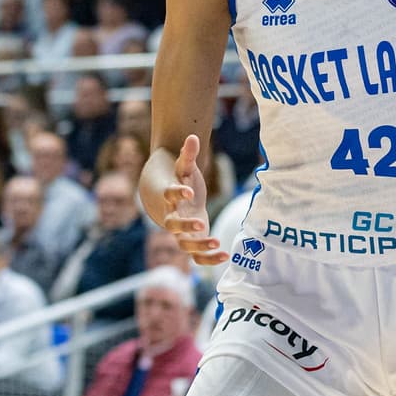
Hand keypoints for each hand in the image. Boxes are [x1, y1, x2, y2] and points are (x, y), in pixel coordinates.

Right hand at [141, 138, 221, 265]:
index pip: (170, 196)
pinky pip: (197, 257)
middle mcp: (173, 218)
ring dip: (200, 246)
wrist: (173, 203)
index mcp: (170, 198)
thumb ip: (188, 154)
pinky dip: (209, 259)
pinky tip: (226, 256)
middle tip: (200, 224)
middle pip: (173, 226)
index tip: (188, 191)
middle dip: (185, 226)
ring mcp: (181, 233)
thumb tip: (193, 136)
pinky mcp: (192, 243)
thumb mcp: (185, 168)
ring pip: (185, 245)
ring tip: (217, 242)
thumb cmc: (181, 182)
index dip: (177, 193)